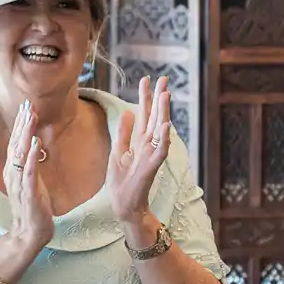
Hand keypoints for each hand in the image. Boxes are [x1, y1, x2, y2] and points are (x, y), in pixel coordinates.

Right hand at [1, 99, 53, 252]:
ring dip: (25, 134)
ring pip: (21, 154)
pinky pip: (29, 173)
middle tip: (28, 104)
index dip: (20, 124)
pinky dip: (31, 157)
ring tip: (31, 116)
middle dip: (22, 123)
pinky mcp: (28, 194)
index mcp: (13, 170)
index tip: (26, 106)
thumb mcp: (30, 180)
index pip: (16, 142)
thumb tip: (33, 144)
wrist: (29, 233)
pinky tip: (35, 144)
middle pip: (16, 144)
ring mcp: (20, 183)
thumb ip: (29, 163)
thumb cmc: (32, 206)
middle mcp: (13, 174)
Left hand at [108, 77, 172, 228]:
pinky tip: (165, 125)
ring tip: (165, 94)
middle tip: (163, 78)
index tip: (146, 78)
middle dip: (158, 98)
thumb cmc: (122, 181)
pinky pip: (160, 151)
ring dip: (164, 112)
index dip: (145, 96)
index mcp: (140, 140)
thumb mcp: (118, 151)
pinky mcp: (151, 167)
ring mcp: (152, 155)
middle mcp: (148, 145)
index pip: (144, 113)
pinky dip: (163, 138)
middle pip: (155, 116)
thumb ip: (124, 132)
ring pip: (160, 129)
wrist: (124, 205)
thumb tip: (127, 112)